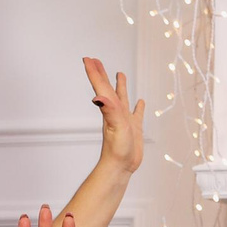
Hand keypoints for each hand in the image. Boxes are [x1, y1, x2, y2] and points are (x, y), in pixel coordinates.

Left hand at [83, 57, 143, 175]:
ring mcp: (124, 119)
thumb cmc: (117, 149)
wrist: (120, 167)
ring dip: (120, 85)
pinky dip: (138, 106)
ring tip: (120, 74)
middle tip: (96, 60)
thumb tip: (98, 96)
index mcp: (110, 108)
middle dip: (102, 74)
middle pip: (108, 88)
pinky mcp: (133, 128)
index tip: (87, 58)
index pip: (100, 86)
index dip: (94, 72)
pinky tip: (140, 102)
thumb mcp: (115, 127)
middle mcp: (115, 111)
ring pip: (122, 97)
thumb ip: (109, 110)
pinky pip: (136, 113)